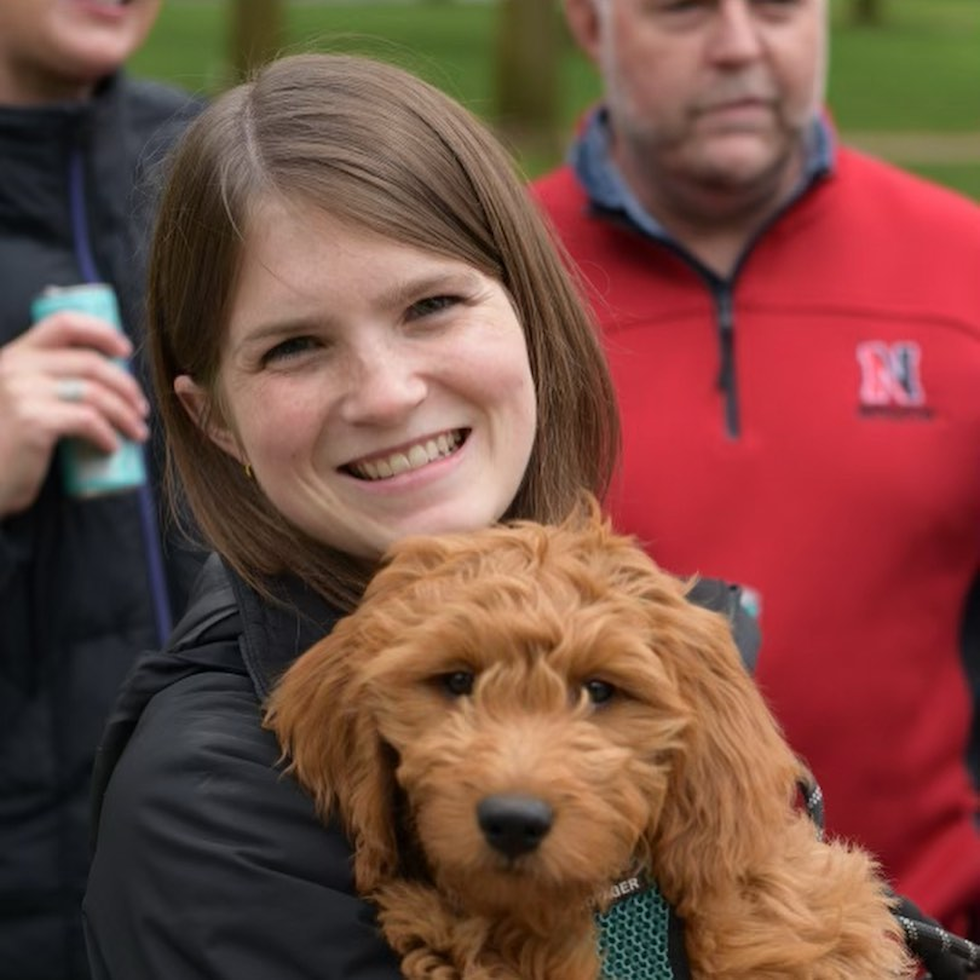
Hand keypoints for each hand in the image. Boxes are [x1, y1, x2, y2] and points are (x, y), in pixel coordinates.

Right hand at [0, 311, 149, 517]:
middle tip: (142, 409)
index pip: (64, 322)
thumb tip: (108, 379)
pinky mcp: (33, 420)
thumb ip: (48, 383)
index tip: (126, 352)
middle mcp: (16, 366)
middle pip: (90, 362)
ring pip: (95, 392)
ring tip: (138, 431)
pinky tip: (112, 447)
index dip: (102, 332)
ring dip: (126, 414)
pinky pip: (88, 420)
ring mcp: (22, 391)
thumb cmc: (8, 446)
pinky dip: (108, 434)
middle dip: (126, 386)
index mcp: (16, 355)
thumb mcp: (22, 401)